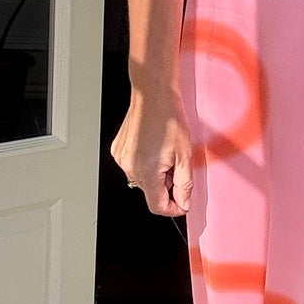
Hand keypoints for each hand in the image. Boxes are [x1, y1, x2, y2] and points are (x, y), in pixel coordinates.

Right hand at [111, 86, 193, 215]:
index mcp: (146, 171)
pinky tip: (153, 146)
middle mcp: (129, 167)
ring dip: (156, 174)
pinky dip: (145, 163)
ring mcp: (121, 159)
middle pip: (150, 192)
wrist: (152, 95)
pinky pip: (133, 166)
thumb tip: (183, 202)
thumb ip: (185, 184)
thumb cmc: (168, 118)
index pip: (157, 206)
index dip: (173, 208)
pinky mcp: (118, 150)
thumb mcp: (185, 155)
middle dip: (166, 185)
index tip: (182, 202)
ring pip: (142, 179)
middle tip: (176, 164)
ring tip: (164, 151)